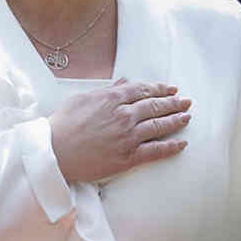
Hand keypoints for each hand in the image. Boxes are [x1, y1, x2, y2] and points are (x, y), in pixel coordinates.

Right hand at [49, 79, 190, 183]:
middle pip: (155, 106)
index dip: (160, 89)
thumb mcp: (82, 99)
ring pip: (159, 126)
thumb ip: (107, 90)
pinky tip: (182, 144)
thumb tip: (124, 82)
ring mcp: (128, 137)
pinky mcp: (128, 157)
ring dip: (176, 120)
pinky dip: (171, 147)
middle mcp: (124, 116)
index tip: (171, 89)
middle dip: (173, 102)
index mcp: (112, 99)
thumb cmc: (63, 124)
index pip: (143, 90)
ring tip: (187, 117)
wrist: (54, 152)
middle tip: (186, 101)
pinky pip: (156, 151)